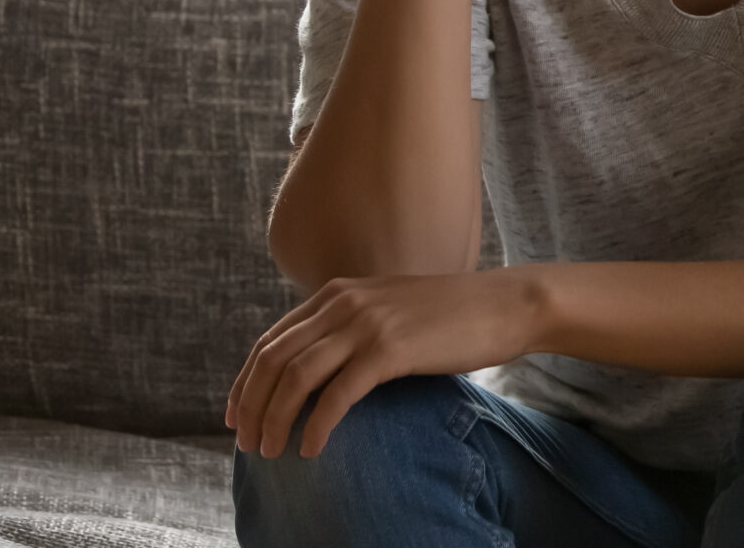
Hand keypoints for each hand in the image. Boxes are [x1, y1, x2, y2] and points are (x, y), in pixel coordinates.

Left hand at [225, 268, 545, 458]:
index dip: (245, 383)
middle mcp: (343, 303)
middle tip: (247, 443)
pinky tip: (312, 449)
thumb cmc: (453, 315)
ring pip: (295, 379)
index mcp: (337, 292)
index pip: (270, 341)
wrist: (506, 304)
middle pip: (272, 360)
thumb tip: (315, 368)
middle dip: (251, 407)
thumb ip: (350, 326)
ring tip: (271, 452)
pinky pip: (336, 395)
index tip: (237, 416)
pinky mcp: (390, 349)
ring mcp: (366, 324)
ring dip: (275, 420)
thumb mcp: (389, 309)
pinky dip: (316, 426)